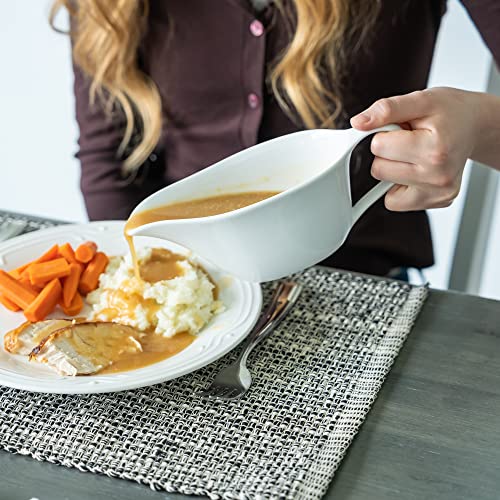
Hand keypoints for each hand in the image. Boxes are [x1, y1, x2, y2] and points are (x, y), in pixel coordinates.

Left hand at [350, 87, 480, 210]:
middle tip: (409, 142)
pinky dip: (399, 186)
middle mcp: (438, 176)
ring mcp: (439, 193)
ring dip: (393, 170)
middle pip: (379, 170)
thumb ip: (387, 110)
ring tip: (414, 154)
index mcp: (435, 150)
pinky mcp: (437, 202)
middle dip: (387, 154)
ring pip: (384, 188)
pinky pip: (396, 201)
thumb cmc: (451, 112)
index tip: (400, 130)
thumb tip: (359, 123)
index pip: (378, 148)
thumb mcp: (421, 100)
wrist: (475, 126)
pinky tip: (416, 170)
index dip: (383, 135)